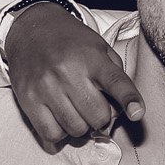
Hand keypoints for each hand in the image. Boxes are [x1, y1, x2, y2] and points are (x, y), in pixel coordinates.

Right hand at [5, 2, 142, 149]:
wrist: (31, 30)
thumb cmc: (72, 43)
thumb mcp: (100, 48)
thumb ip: (115, 75)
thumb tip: (123, 110)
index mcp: (92, 58)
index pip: (115, 81)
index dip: (129, 99)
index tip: (137, 113)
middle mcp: (68, 72)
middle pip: (98, 116)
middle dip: (102, 117)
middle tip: (94, 105)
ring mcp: (46, 87)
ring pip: (76, 129)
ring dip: (81, 126)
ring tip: (76, 109)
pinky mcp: (27, 100)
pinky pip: (51, 134)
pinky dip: (60, 133)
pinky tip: (60, 118)